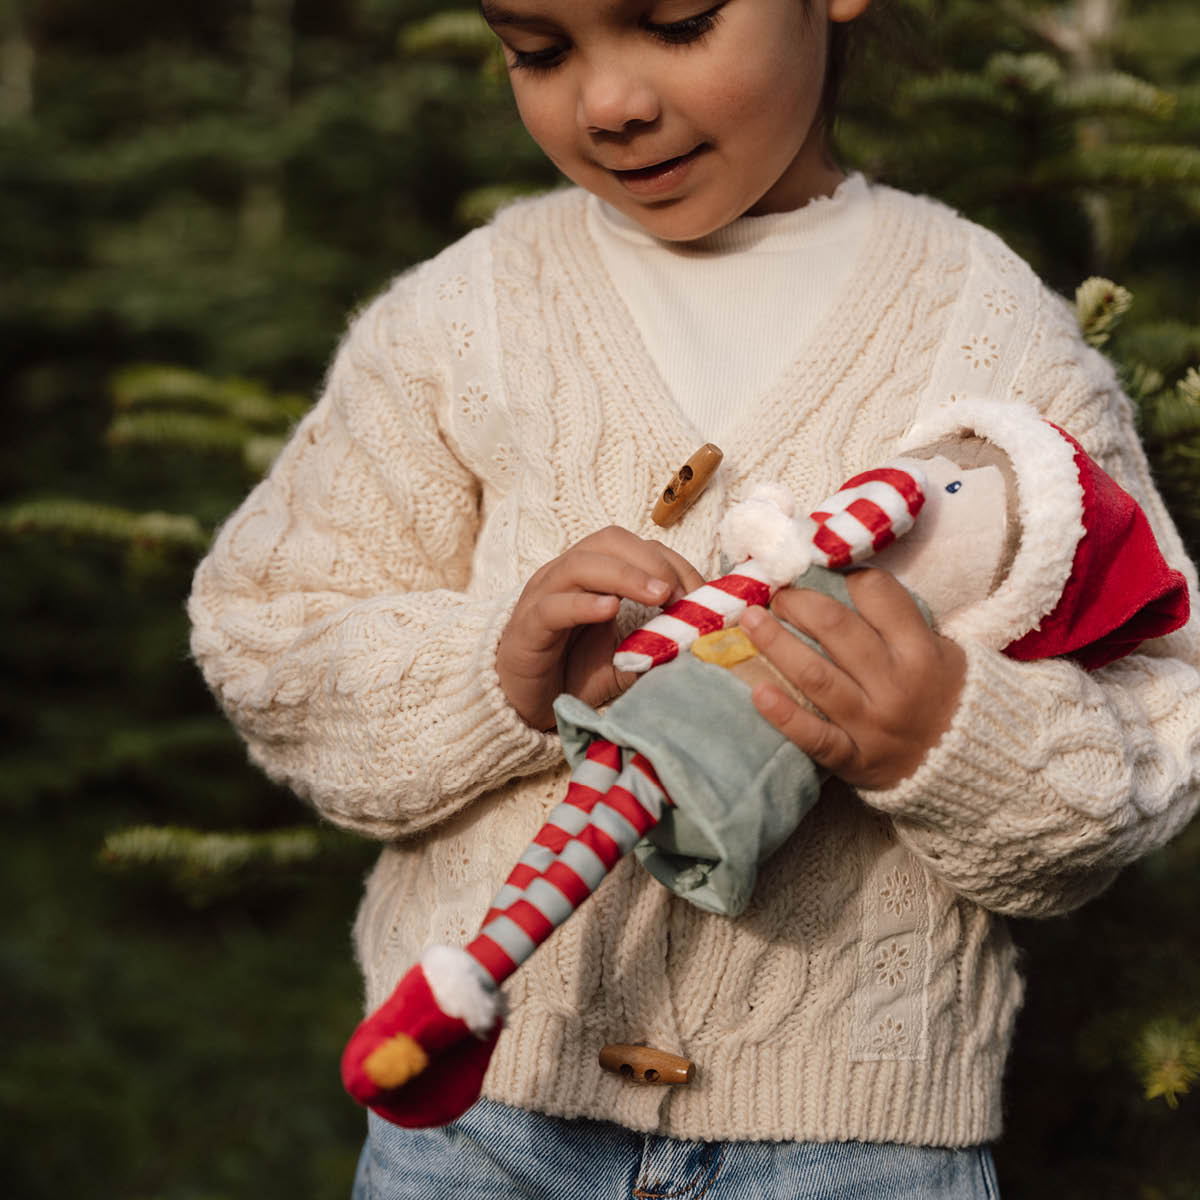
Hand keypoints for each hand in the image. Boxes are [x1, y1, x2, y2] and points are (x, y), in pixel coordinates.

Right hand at [497, 526, 704, 730]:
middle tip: (680, 592)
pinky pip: (553, 606)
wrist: (526, 705)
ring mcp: (543, 596)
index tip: (702, 594)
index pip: (637, 547)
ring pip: (581, 565)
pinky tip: (610, 611)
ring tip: (659, 595)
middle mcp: (568, 575)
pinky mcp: (526, 627)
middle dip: (652, 561)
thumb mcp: (629, 658)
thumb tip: (703, 642)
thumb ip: (659, 645)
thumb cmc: (576, 673)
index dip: (673, 563)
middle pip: (609, 542)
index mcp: (596, 574)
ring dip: (625, 576)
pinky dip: (583, 605)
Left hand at [738, 568, 965, 789]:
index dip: (843, 576)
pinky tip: (758, 693)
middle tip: (777, 595)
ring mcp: (872, 723)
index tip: (819, 573)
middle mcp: (895, 684)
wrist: (968, 763)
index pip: (876, 594)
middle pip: (835, 628)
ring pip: (816, 675)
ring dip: (776, 643)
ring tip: (751, 620)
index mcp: (920, 650)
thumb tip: (838, 579)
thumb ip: (896, 621)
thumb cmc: (939, 693)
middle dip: (798, 603)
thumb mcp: (939, 649)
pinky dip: (785, 715)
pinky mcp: (854, 758)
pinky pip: (814, 737)